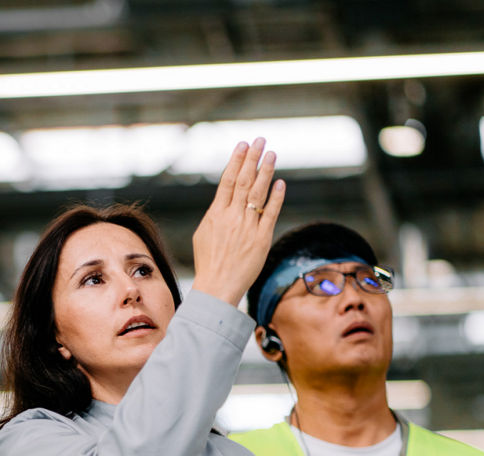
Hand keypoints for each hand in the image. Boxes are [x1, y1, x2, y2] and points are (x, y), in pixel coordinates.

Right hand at [190, 137, 285, 305]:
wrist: (217, 287)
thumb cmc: (209, 262)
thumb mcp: (203, 235)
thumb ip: (215, 216)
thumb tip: (223, 201)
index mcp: (215, 215)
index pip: (227, 181)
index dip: (236, 161)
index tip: (243, 145)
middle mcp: (232, 217)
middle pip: (243, 181)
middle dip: (252, 158)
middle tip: (260, 140)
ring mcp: (247, 227)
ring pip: (258, 193)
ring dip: (265, 171)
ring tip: (272, 154)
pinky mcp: (261, 239)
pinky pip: (271, 213)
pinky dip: (276, 197)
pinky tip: (281, 183)